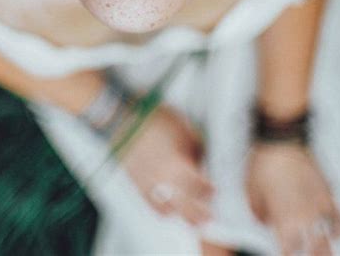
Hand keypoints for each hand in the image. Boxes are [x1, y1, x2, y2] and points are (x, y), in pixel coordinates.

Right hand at [120, 104, 214, 225]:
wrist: (125, 120)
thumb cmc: (153, 121)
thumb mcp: (184, 128)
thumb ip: (196, 148)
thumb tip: (202, 159)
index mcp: (179, 164)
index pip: (200, 187)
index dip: (209, 190)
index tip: (214, 190)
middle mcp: (165, 180)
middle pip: (186, 206)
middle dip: (199, 214)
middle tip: (208, 216)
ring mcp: (150, 185)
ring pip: (169, 210)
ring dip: (182, 215)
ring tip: (192, 219)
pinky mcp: (137, 184)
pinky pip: (151, 205)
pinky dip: (162, 210)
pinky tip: (169, 211)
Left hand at [245, 142, 339, 254]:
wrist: (282, 138)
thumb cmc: (263, 162)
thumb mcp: (250, 190)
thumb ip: (258, 212)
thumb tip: (265, 221)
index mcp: (284, 219)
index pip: (289, 251)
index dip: (287, 255)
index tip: (285, 254)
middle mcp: (305, 217)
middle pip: (316, 251)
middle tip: (305, 254)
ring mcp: (320, 206)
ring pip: (331, 239)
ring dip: (326, 248)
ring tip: (321, 251)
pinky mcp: (328, 192)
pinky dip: (339, 230)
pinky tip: (333, 232)